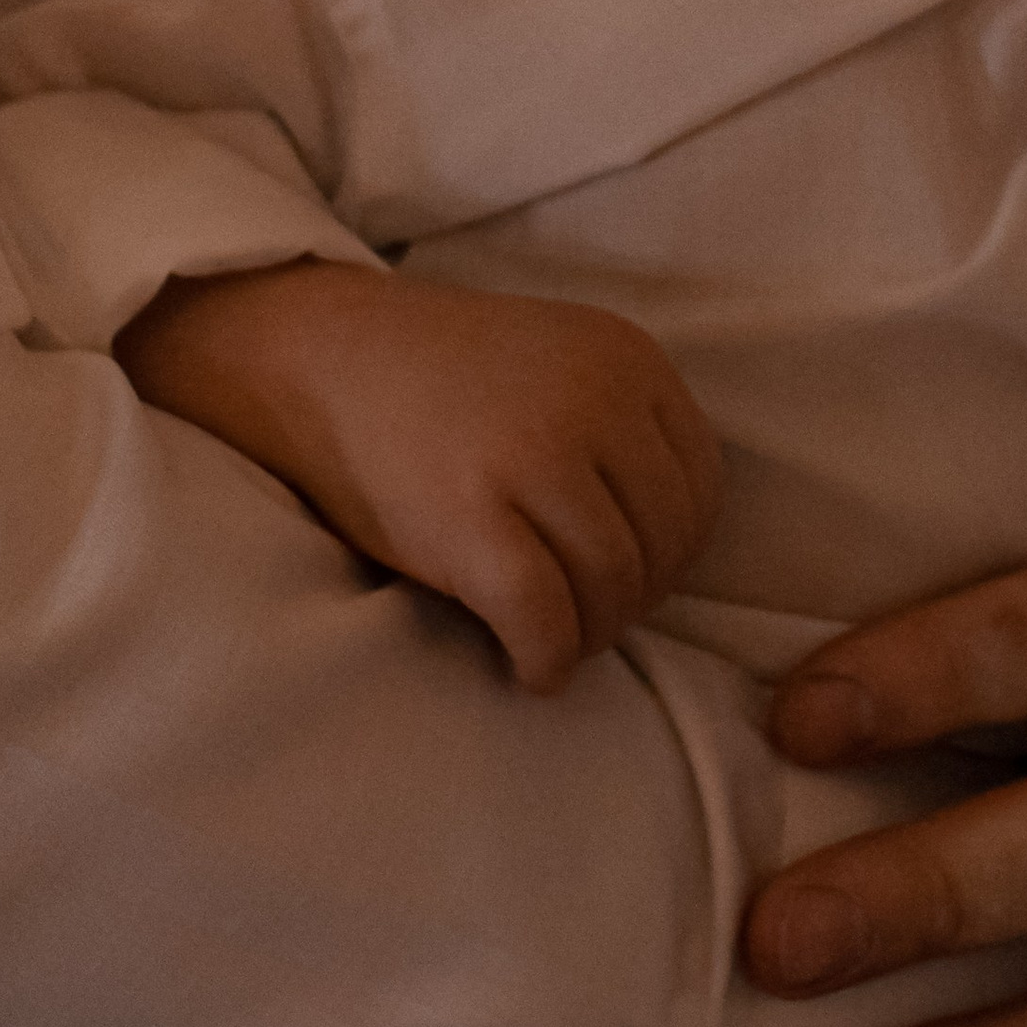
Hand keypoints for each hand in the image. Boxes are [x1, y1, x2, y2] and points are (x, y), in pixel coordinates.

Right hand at [116, 259, 723, 689]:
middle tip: (588, 620)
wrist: (325, 359)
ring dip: (591, 635)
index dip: (674, 552)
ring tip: (556, 639)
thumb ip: (622, 431)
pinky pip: (545, 619)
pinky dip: (546, 659)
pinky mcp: (471, 518)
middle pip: (663, 544)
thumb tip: (674, 553)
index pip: (700, 489)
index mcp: (628, 359)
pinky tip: (529, 666)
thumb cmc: (446, 381)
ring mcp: (534, 456)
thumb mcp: (562, 366)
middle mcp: (595, 400)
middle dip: (634, 601)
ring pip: (613, 586)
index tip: (631, 577)